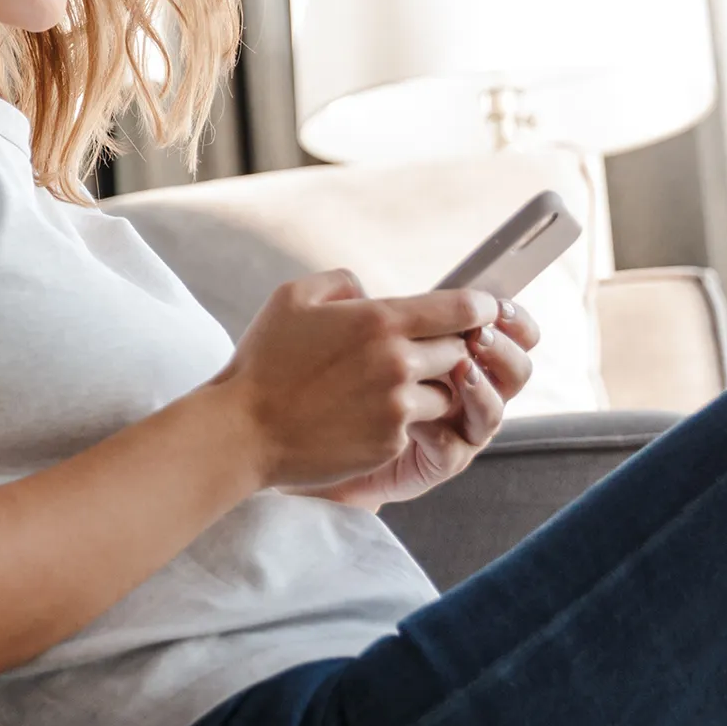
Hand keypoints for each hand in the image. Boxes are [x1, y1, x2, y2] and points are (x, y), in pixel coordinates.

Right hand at [206, 270, 502, 492]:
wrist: (244, 431)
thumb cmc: (264, 362)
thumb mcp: (294, 298)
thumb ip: (343, 283)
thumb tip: (370, 292)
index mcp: (380, 321)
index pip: (463, 308)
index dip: (482, 308)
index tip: (483, 311)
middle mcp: (398, 362)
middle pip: (461, 351)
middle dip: (449, 350)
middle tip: (424, 352)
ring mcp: (397, 406)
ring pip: (447, 393)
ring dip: (430, 389)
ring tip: (389, 389)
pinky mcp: (391, 442)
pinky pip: (418, 426)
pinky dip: (403, 421)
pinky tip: (365, 417)